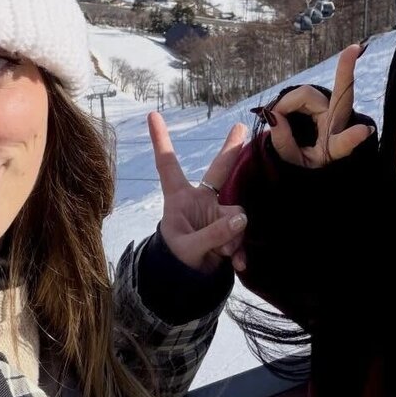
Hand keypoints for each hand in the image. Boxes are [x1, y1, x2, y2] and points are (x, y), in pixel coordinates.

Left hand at [149, 112, 247, 275]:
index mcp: (178, 198)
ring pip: (236, 216)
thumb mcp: (189, 249)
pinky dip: (241, 249)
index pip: (167, 166)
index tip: (152, 115)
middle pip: (218, 170)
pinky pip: (243, 233)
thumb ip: (214, 234)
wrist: (187, 281)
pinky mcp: (231, 228)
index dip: (161, 140)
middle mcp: (200, 200)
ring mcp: (217, 213)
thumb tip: (241, 218)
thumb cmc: (177, 260)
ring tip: (221, 254)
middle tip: (239, 129)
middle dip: (231, 150)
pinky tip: (237, 263)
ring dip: (233, 237)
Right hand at [267, 43, 372, 167]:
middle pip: (341, 97)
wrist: (305, 157)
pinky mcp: (321, 102)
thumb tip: (273, 115)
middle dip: (345, 74)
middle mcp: (335, 125)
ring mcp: (329, 110)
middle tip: (354, 49)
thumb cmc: (302, 162)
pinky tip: (281, 110)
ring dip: (288, 104)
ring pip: (307, 95)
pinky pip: (302, 94)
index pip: (342, 143)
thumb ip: (283, 143)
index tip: (363, 131)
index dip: (351, 138)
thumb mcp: (291, 162)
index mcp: (333, 147)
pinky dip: (288, 101)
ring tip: (275, 118)